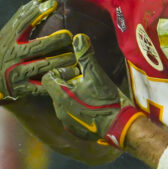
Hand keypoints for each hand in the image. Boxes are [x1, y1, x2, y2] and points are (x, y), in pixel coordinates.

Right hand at [0, 0, 74, 105]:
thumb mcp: (5, 38)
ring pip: (40, 66)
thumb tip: (38, 0)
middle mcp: (11, 55)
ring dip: (58, 61)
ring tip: (73, 57)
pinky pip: (39, 86)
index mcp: (8, 41)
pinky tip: (65, 77)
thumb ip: (20, 22)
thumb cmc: (2, 55)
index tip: (52, 3)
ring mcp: (15, 72)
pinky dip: (52, 81)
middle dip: (53, 41)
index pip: (22, 24)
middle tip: (69, 36)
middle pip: (35, 46)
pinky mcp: (21, 88)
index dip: (36, 12)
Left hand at [40, 32, 144, 147]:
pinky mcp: (75, 130)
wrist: (119, 126)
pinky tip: (92, 107)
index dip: (60, 71)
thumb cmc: (106, 99)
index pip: (48, 78)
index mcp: (61, 95)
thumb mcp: (96, 74)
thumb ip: (85, 56)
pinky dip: (78, 109)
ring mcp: (66, 122)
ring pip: (63, 103)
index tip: (75, 72)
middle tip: (84, 81)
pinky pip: (71, 116)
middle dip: (67, 83)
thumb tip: (79, 38)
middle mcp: (59, 110)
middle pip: (56, 90)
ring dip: (73, 96)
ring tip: (90, 94)